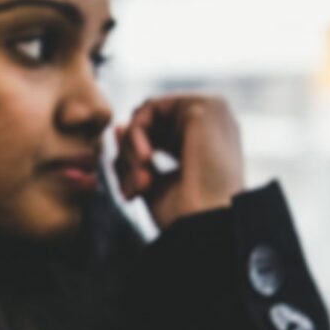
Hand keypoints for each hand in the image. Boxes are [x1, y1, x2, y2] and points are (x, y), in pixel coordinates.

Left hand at [114, 94, 244, 228]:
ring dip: (130, 149)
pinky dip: (135, 134)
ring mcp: (211, 111)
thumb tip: (118, 126)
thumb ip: (134, 154)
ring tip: (139, 181)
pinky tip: (145, 160)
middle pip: (147, 124)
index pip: (155, 135)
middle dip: (128, 156)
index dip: (132, 161)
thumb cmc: (183, 213)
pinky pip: (148, 108)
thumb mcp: (150, 182)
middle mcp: (211, 122)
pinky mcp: (203, 106)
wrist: (206, 223)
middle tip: (130, 191)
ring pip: (145, 114)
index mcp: (205, 141)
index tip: (129, 193)